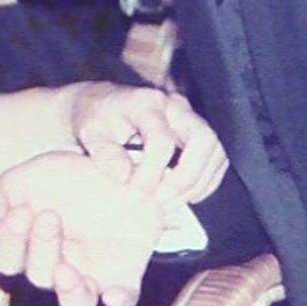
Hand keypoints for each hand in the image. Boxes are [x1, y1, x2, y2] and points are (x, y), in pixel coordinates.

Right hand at [0, 151, 161, 305]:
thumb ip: (0, 194)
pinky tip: (114, 294)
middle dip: (41, 247)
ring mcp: (90, 276)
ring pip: (76, 304)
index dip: (10, 240)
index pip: (6, 258)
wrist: (114, 173)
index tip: (20, 210)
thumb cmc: (63, 178)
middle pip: (38, 276)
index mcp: (27, 247)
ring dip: (70, 292)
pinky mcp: (123, 277)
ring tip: (68, 272)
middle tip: (49, 215)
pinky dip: (119, 299)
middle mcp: (55, 268)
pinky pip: (123, 298)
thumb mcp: (30, 174)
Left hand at [67, 83, 228, 205]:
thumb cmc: (97, 119)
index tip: (136, 195)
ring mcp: (190, 118)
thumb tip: (124, 177)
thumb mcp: (90, 132)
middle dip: (188, 176)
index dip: (152, 172)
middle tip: (163, 201)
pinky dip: (204, 182)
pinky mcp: (198, 133)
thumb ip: (105, 152)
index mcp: (147, 102)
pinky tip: (183, 197)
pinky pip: (216, 159)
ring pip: (215, 150)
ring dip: (199, 182)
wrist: (102, 106)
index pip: (162, 140)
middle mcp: (175, 106)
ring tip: (171, 203)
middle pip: (204, 138)